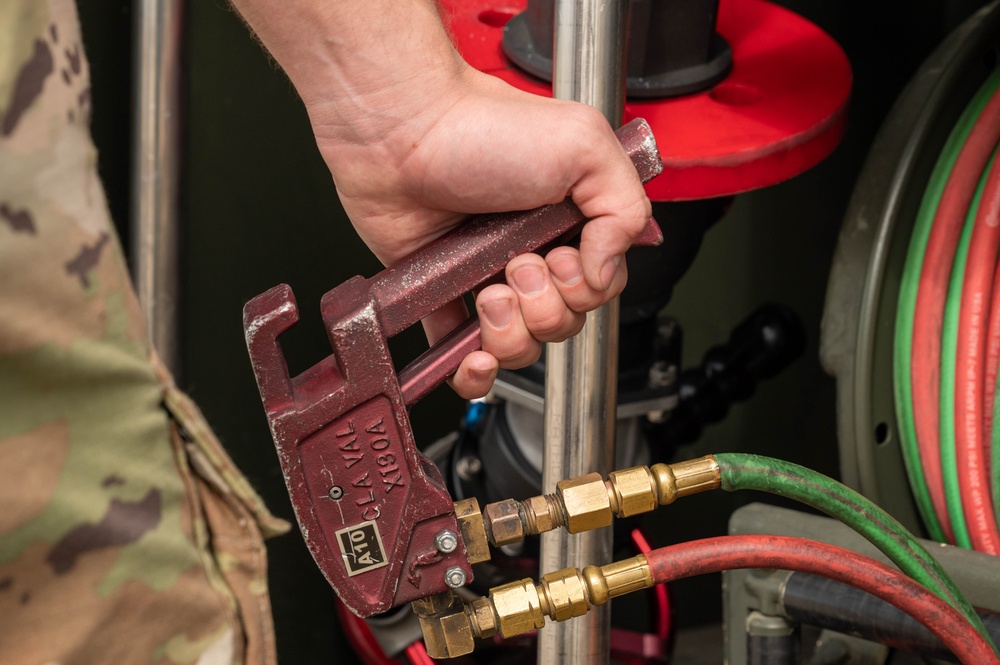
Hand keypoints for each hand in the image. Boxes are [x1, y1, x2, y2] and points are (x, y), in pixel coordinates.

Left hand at [231, 0, 651, 397]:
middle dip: (545, 306)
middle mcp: (533, 253)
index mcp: (571, 223)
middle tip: (519, 262)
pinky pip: (463, 356)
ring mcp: (487, 278)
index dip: (584, 289)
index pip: (599, 288)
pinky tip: (474, 358)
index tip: (561, 256)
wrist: (404, 130)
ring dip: (510, 333)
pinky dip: (473, 372)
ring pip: (521, 346)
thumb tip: (608, 269)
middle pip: (563, 324)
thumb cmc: (486, 127)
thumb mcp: (586, 148)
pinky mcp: (442, 296)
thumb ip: (625, 209)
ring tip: (489, 292)